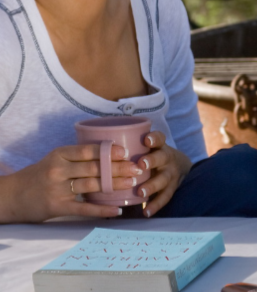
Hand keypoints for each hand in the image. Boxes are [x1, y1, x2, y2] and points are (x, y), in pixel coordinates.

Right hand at [0, 143, 140, 222]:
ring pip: (93, 185)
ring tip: (132, 183)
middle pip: (95, 168)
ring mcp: (58, 189)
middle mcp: (59, 170)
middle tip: (138, 168)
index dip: (109, 151)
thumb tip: (111, 152)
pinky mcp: (58, 206)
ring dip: (115, 184)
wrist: (13, 196)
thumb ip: (78, 156)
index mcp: (60, 154)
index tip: (126, 152)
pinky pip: (84, 208)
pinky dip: (102, 210)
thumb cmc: (40, 175)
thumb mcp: (55, 159)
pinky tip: (117, 210)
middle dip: (119, 168)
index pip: (89, 151)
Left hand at [136, 131, 191, 216]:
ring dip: (152, 185)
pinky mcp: (171, 188)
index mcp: (159, 146)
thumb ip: (131, 149)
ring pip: (163, 179)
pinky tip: (146, 212)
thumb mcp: (148, 148)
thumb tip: (97, 151)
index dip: (154, 138)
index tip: (146, 140)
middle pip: (162, 157)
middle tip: (141, 165)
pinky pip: (164, 197)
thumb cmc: (152, 156)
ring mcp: (171, 174)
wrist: (178, 166)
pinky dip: (155, 205)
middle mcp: (167, 158)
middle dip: (152, 161)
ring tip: (141, 192)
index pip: (159, 138)